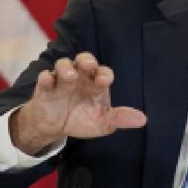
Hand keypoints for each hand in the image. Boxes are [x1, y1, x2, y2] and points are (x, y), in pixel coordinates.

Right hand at [9, 53, 145, 154]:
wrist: (55, 127)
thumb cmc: (82, 119)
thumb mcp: (103, 123)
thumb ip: (120, 119)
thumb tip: (143, 120)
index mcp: (96, 83)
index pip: (103, 72)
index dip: (104, 74)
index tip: (103, 81)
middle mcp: (80, 77)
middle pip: (84, 60)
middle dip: (87, 60)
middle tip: (89, 65)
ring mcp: (62, 80)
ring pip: (63, 64)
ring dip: (66, 68)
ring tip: (70, 77)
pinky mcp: (45, 88)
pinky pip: (44, 77)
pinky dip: (45, 77)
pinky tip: (47, 80)